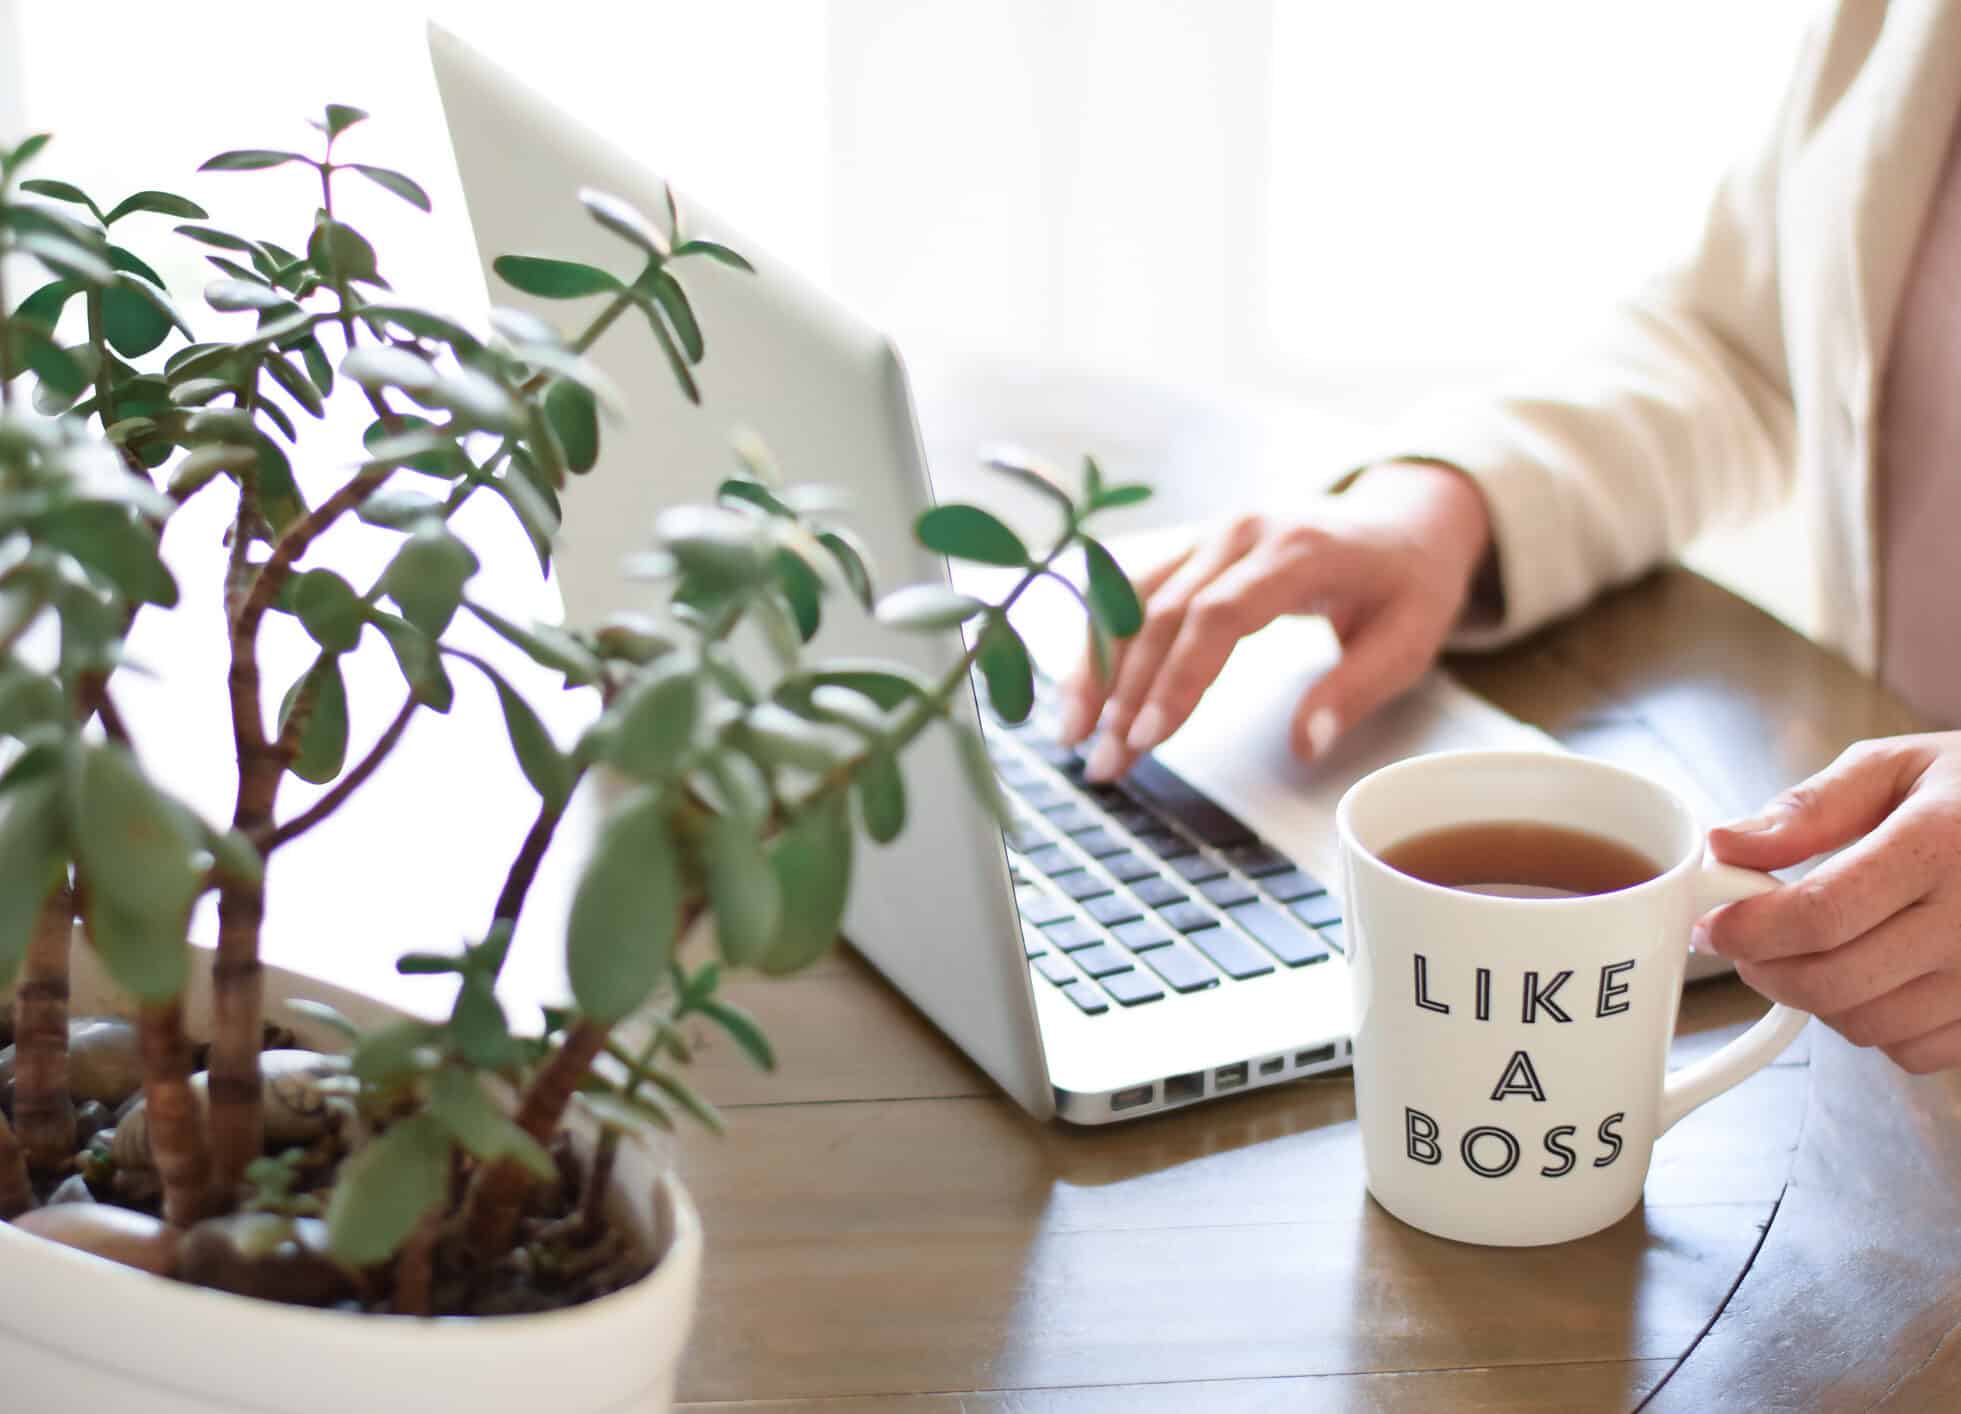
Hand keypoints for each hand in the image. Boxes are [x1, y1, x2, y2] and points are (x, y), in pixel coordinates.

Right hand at [1056, 460, 1492, 781]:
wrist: (1403, 521)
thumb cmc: (1407, 585)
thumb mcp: (1409, 641)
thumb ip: (1355, 690)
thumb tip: (1305, 746)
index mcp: (1298, 551)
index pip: (1218, 615)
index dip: (1177, 677)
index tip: (1149, 737)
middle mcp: (1241, 533)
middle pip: (1163, 614)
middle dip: (1126, 694)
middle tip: (1105, 763)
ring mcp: (1209, 535)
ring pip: (1131, 601)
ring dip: (1097, 670)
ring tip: (1074, 737)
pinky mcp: (1190, 548)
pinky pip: (1129, 593)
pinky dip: (1099, 644)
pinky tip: (1082, 694)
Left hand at [1701, 734, 1960, 1073]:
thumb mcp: (1898, 767)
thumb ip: (1809, 808)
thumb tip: (1726, 845)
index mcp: (1941, 845)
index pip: (1819, 914)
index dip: (1749, 930)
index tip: (1712, 924)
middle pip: (1834, 981)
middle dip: (1766, 969)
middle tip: (1744, 943)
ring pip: (1867, 1026)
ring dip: (1816, 998)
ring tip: (1809, 952)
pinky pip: (1914, 1052)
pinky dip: (1874, 1025)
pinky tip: (1874, 976)